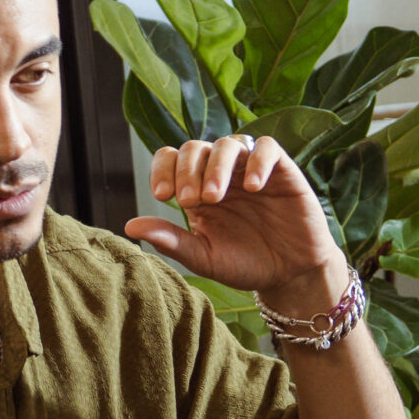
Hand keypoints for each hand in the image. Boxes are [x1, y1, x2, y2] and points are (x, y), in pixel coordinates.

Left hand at [124, 135, 346, 307]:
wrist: (289, 275)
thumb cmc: (244, 264)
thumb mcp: (203, 256)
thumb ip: (170, 240)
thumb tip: (129, 225)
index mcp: (196, 189)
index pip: (172, 158)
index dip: (164, 169)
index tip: (163, 195)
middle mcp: (221, 174)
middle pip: (195, 148)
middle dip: (187, 171)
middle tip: (189, 200)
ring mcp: (251, 170)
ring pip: (228, 144)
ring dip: (216, 166)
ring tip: (213, 196)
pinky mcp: (283, 171)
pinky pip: (268, 148)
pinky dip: (257, 161)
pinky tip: (252, 187)